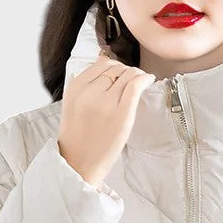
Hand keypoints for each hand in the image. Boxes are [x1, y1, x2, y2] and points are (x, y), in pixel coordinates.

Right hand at [57, 52, 156, 187]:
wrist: (79, 164)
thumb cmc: (79, 138)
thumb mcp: (74, 105)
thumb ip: (87, 84)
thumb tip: (104, 58)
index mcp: (76, 87)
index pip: (101, 64)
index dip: (114, 67)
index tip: (121, 75)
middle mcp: (90, 92)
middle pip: (116, 68)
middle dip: (126, 71)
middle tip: (132, 81)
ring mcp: (106, 103)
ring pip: (127, 74)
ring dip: (137, 75)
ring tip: (141, 82)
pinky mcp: (122, 114)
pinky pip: (136, 85)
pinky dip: (145, 79)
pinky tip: (149, 80)